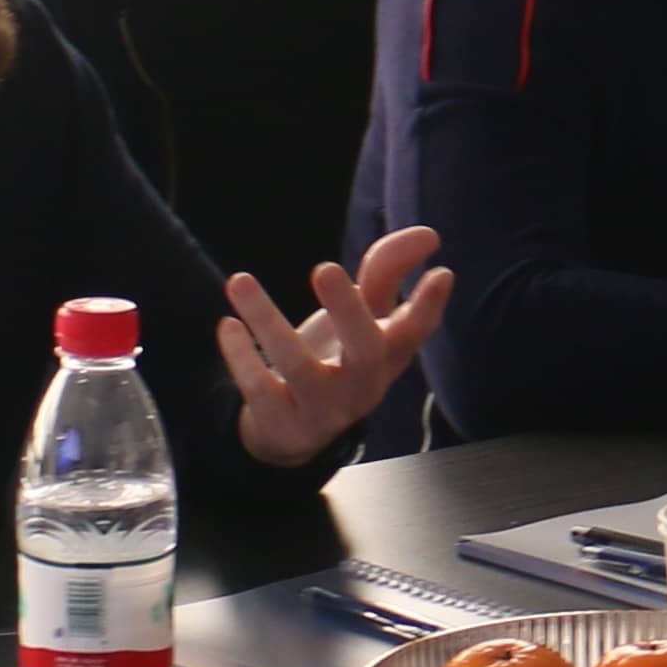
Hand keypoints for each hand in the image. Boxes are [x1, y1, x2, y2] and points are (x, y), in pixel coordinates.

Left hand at [225, 226, 451, 467]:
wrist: (294, 431)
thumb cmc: (336, 360)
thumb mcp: (365, 319)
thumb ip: (389, 273)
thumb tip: (429, 235)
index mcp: (387, 356)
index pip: (415, 331)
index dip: (429, 306)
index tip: (439, 272)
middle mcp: (362, 384)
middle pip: (364, 352)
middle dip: (347, 310)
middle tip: (324, 268)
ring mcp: (323, 407)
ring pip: (298, 366)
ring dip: (266, 321)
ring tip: (239, 281)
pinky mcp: (282, 421)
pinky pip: (261, 389)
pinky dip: (241, 357)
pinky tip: (227, 324)